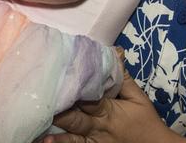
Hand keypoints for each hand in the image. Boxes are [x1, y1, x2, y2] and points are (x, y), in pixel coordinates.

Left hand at [42, 76, 175, 142]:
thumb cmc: (145, 120)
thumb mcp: (138, 97)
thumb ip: (123, 76)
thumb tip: (115, 51)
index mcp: (108, 111)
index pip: (87, 98)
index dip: (72, 89)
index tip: (56, 77)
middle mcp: (98, 127)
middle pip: (74, 119)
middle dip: (59, 110)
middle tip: (40, 99)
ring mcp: (94, 142)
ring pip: (72, 138)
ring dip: (57, 134)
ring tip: (40, 128)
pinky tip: (47, 142)